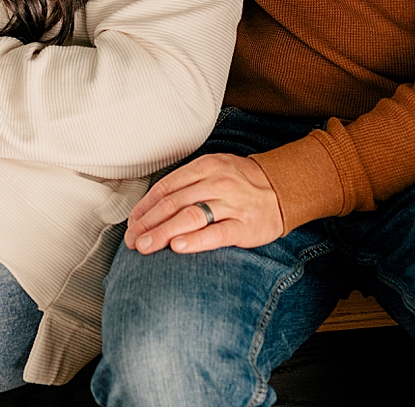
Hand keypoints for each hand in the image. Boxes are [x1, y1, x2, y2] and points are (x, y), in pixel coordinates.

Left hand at [124, 152, 285, 254]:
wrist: (282, 190)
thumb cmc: (242, 183)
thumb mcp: (215, 170)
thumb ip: (188, 184)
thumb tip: (154, 205)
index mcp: (206, 166)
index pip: (167, 187)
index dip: (146, 206)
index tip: (132, 223)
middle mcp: (216, 182)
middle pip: (174, 203)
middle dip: (148, 223)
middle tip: (132, 239)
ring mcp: (230, 203)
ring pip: (189, 217)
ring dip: (163, 233)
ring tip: (146, 246)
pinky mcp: (244, 226)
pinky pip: (216, 233)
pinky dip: (195, 240)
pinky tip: (178, 247)